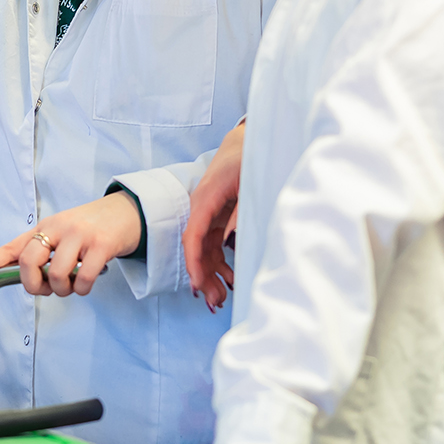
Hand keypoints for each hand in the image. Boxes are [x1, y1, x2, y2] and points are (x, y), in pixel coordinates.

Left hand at [0, 192, 140, 297]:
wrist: (128, 211)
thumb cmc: (92, 227)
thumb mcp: (63, 233)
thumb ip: (45, 252)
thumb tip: (28, 281)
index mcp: (45, 227)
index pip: (12, 246)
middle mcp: (59, 228)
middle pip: (30, 262)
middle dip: (34, 285)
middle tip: (46, 289)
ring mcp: (80, 235)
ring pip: (57, 275)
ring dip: (63, 291)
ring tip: (73, 285)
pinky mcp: (101, 245)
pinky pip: (83, 279)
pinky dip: (83, 289)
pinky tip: (87, 283)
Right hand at [184, 120, 242, 308]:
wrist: (244, 141)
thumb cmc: (246, 158)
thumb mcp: (249, 184)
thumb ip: (241, 213)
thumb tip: (229, 240)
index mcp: (206, 198)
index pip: (194, 236)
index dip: (194, 263)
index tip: (197, 285)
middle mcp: (202, 207)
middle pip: (197, 248)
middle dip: (203, 276)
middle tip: (214, 302)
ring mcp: (209, 212)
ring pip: (205, 249)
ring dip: (211, 274)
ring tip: (221, 298)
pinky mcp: (217, 216)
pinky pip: (214, 243)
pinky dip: (219, 263)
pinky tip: (228, 279)